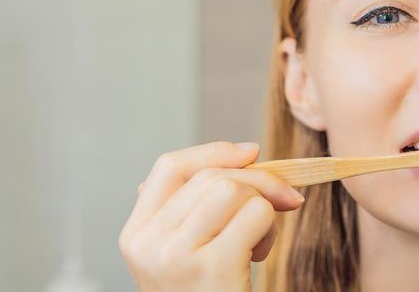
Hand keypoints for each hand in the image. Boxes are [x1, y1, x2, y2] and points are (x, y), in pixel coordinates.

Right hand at [119, 141, 303, 291]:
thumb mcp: (186, 253)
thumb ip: (197, 209)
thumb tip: (246, 154)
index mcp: (136, 236)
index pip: (169, 167)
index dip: (213, 151)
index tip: (251, 153)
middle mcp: (148, 244)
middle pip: (210, 177)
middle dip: (257, 182)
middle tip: (282, 203)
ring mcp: (175, 256)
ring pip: (233, 189)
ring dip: (261, 208)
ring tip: (257, 243)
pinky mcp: (211, 268)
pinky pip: (256, 215)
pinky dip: (270, 229)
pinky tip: (258, 257)